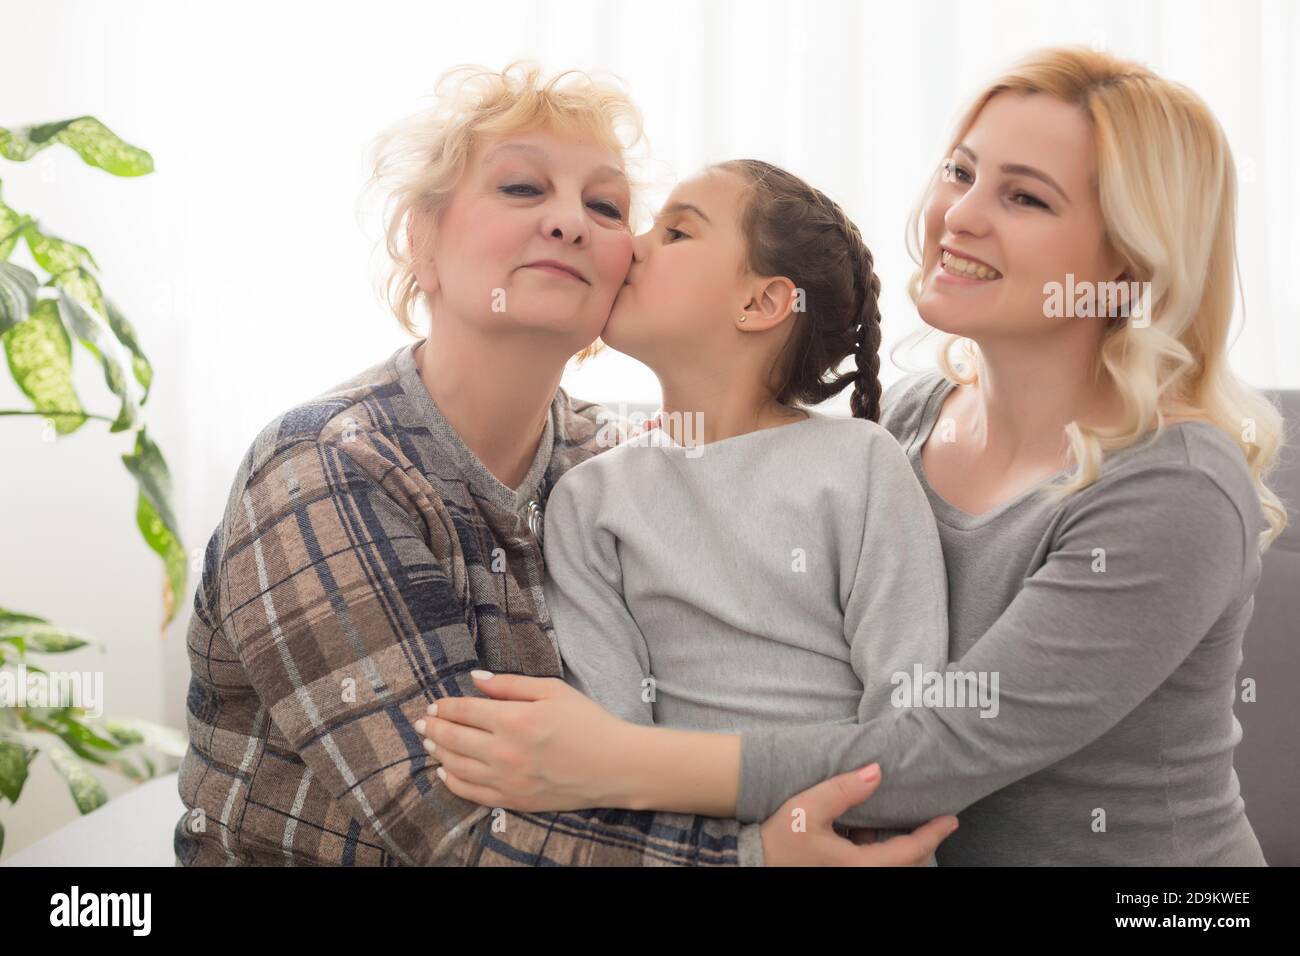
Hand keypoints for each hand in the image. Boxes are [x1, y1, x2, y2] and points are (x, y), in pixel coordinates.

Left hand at [416, 670, 630, 811]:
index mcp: (514, 719)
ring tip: (430, 742)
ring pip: (456, 766)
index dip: (444, 706)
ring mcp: (506, 780)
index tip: (435, 704)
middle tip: (423, 722)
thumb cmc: (588, 722)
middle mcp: (504, 751)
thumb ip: (511, 684)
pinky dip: (452, 781)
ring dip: (439, 752)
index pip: (464, 710)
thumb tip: (476, 678)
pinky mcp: (513, 800)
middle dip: (434, 727)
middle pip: (453, 738)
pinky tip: (445, 771)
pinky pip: (471, 793)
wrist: (615, 766)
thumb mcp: (553, 690)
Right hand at [760, 763, 957, 865]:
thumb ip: (844, 789)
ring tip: (902, 818)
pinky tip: (868, 829)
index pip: (911, 851)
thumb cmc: (780, 840)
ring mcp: (851, 876)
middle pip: (906, 863)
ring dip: (899, 846)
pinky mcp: (840, 873)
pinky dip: (878, 848)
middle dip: (922, 841)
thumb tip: (877, 771)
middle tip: (935, 819)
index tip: (951, 818)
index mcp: (861, 866)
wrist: (752, 863)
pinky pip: (872, 864)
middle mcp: (862, 877)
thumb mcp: (808, 808)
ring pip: (890, 864)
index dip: (933, 833)